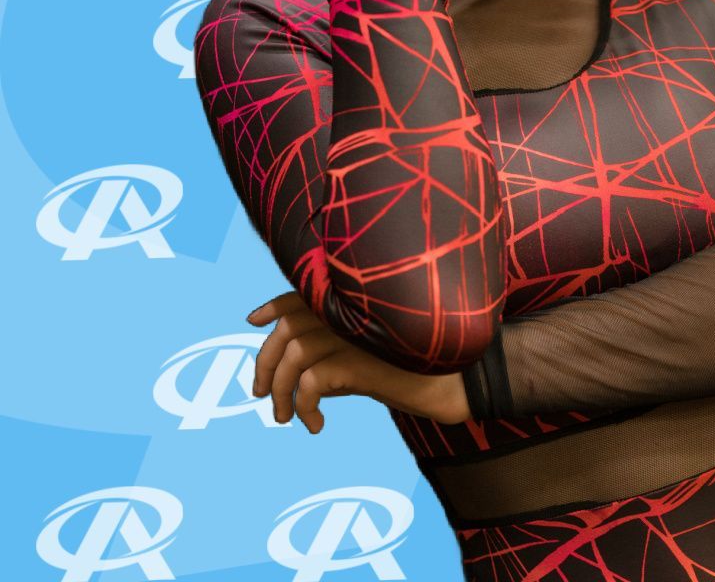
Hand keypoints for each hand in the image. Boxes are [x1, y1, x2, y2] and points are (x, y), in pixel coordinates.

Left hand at [246, 291, 467, 431]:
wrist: (458, 383)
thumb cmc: (418, 370)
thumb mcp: (374, 356)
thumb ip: (341, 352)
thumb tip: (300, 375)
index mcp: (356, 304)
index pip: (304, 294)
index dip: (275, 304)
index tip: (252, 319)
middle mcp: (354, 311)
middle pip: (288, 327)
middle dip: (265, 362)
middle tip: (261, 393)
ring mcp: (357, 333)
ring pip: (294, 356)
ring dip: (280, 392)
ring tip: (284, 418)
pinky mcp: (361, 361)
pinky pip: (311, 383)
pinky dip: (303, 407)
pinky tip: (316, 426)